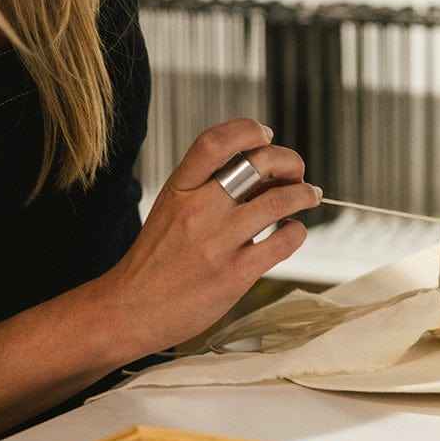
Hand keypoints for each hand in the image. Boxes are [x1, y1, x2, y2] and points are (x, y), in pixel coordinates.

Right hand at [97, 118, 321, 359]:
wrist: (128, 310)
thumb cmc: (156, 257)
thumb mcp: (171, 209)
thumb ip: (210, 187)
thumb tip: (266, 170)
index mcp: (179, 188)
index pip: (215, 142)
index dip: (248, 130)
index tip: (265, 135)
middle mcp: (199, 210)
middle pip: (259, 164)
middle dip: (289, 160)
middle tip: (297, 171)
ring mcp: (218, 242)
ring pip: (279, 201)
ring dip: (304, 194)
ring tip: (310, 196)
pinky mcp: (234, 274)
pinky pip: (282, 242)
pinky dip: (297, 232)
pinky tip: (292, 232)